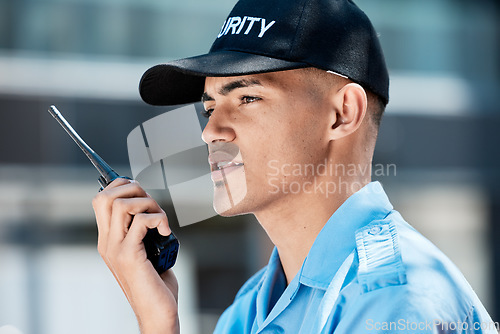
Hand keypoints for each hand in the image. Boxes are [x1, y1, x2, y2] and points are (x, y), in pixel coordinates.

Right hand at [92, 178, 179, 333]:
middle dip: (133, 189)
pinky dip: (158, 219)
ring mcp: (115, 249)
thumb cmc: (156, 282)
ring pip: (122, 204)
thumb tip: (152, 207)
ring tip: (161, 220)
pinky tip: (166, 231)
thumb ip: (143, 231)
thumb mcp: (147, 250)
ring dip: (148, 204)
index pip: (100, 200)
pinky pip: (141, 221)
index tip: (140, 188)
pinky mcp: (129, 256)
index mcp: (108, 239)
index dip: (119, 185)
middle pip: (105, 196)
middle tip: (152, 204)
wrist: (157, 312)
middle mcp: (107, 242)